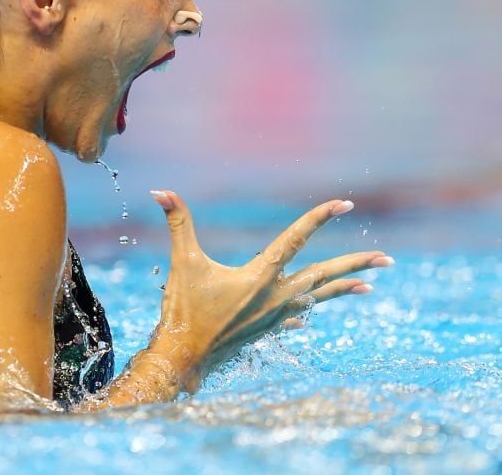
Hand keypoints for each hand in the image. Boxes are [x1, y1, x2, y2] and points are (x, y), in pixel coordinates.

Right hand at [145, 190, 393, 389]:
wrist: (184, 358)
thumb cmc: (183, 310)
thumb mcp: (183, 262)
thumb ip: (178, 223)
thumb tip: (161, 191)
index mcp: (260, 276)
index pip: (296, 239)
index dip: (319, 218)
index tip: (345, 205)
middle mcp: (276, 296)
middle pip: (325, 275)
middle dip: (356, 264)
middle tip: (387, 258)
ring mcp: (275, 317)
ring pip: (318, 298)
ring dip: (343, 289)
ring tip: (369, 285)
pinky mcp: (267, 330)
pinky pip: (296, 317)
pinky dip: (308, 311)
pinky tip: (312, 315)